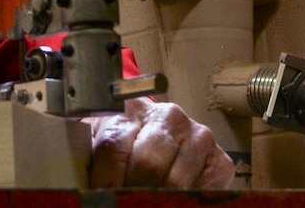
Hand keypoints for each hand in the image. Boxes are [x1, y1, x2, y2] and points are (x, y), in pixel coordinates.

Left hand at [84, 99, 234, 189]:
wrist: (153, 135)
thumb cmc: (121, 142)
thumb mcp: (97, 143)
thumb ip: (90, 158)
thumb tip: (84, 191)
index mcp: (132, 107)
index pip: (113, 146)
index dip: (104, 180)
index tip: (99, 196)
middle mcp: (169, 116)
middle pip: (147, 165)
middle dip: (131, 191)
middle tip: (124, 201)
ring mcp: (198, 136)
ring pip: (174, 181)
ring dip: (157, 198)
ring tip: (144, 200)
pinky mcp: (220, 160)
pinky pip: (202, 190)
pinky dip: (182, 200)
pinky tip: (168, 197)